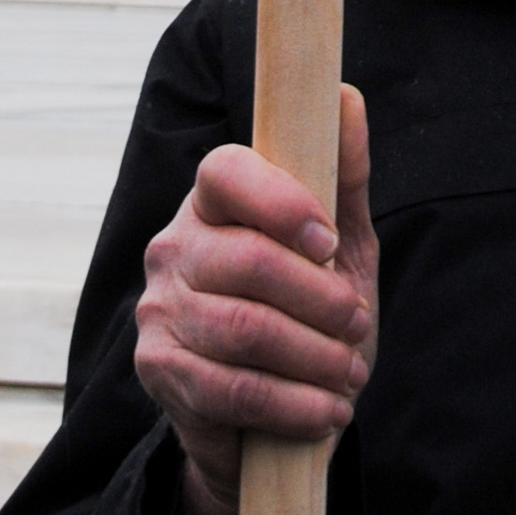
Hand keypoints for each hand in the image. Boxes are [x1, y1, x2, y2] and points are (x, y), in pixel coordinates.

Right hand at [135, 86, 377, 514]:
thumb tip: (345, 96)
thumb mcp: (338, 246)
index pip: (224, 171)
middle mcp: (174, 246)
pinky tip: (328, 411)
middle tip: (356, 323)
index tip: (329, 240)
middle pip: (248, 260)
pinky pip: (232, 388)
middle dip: (320, 299)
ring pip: (245, 329)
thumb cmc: (309, 314)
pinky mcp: (158, 371)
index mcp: (212, 201)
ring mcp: (159, 310)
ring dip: (314, 356)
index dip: (280, 201)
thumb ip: (341, 175)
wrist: (270, 418)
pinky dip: (293, 404)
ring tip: (350, 372)